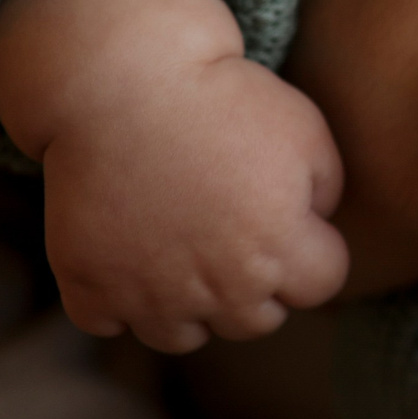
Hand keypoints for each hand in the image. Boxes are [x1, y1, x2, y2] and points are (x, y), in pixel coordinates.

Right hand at [0, 0, 349, 351]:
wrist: (124, 83)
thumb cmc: (224, 98)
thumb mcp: (306, 131)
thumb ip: (327, 193)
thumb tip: (316, 229)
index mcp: (280, 248)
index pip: (321, 285)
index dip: (313, 249)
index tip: (292, 220)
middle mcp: (219, 286)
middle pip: (257, 320)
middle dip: (257, 283)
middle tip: (235, 232)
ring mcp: (149, 294)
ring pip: (184, 336)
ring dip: (190, 303)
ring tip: (183, 250)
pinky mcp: (90, 288)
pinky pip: (111, 323)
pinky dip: (118, 299)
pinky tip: (128, 253)